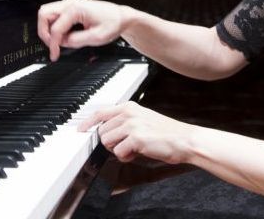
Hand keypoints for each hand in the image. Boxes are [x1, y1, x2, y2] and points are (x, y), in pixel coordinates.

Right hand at [37, 0, 123, 60]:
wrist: (120, 17)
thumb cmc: (112, 22)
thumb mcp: (97, 37)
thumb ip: (77, 41)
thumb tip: (63, 43)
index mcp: (76, 8)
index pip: (56, 28)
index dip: (53, 44)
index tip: (55, 54)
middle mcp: (70, 3)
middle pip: (43, 14)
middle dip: (44, 32)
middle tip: (52, 45)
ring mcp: (69, 4)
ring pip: (46, 14)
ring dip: (48, 29)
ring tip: (59, 41)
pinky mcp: (70, 8)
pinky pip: (54, 17)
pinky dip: (55, 27)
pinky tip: (64, 36)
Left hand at [79, 101, 194, 163]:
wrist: (183, 140)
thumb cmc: (166, 133)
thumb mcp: (143, 120)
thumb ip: (124, 123)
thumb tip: (107, 133)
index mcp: (129, 107)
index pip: (100, 112)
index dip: (87, 122)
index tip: (80, 130)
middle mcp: (128, 113)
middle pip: (102, 131)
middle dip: (110, 142)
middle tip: (126, 146)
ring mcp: (131, 125)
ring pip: (107, 142)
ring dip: (117, 150)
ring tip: (133, 149)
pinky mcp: (135, 138)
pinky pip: (118, 152)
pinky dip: (126, 156)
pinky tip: (138, 153)